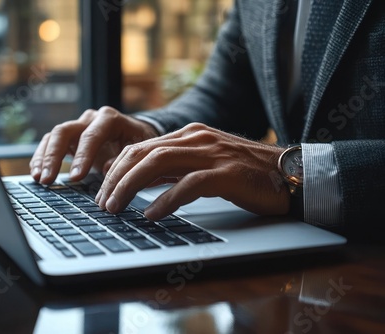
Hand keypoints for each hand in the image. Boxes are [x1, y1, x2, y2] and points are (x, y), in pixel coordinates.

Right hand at [29, 106, 158, 183]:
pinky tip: (37, 174)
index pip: (91, 135)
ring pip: (54, 136)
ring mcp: (78, 126)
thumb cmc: (139, 143)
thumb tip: (107, 171)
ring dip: (44, 158)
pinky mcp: (70, 137)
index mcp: (109, 119)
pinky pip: (50, 143)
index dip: (82, 156)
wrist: (137, 135)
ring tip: (40, 179)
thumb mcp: (139, 151)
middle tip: (49, 179)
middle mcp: (90, 118)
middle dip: (55, 156)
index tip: (75, 178)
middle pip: (65, 131)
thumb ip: (124, 158)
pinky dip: (42, 158)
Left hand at [95, 123, 289, 220]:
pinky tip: (151, 214)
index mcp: (189, 134)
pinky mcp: (228, 173)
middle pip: (144, 153)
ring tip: (116, 207)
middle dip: (116, 178)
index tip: (102, 190)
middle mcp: (197, 138)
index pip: (141, 147)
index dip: (117, 168)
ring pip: (160, 163)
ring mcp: (213, 154)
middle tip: (102, 202)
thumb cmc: (245, 173)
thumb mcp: (203, 164)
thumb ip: (175, 169)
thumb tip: (140, 183)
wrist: (290, 172)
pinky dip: (166, 199)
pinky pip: (190, 185)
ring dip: (131, 186)